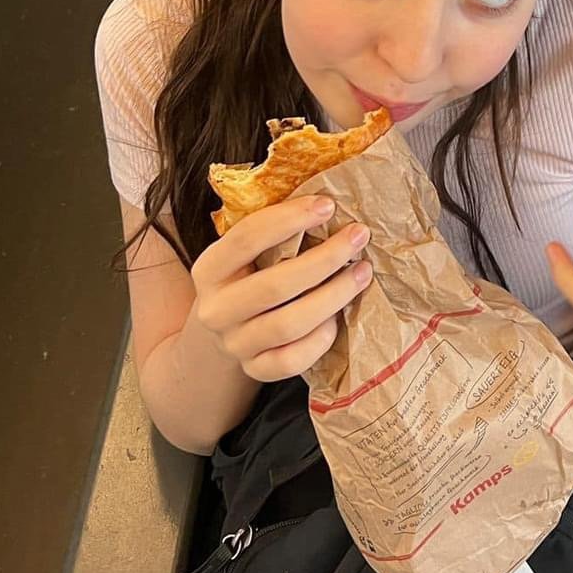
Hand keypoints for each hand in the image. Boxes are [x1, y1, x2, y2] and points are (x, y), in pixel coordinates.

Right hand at [190, 196, 371, 382]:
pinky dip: (320, 338)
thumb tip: (328, 203)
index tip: (328, 205)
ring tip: (362, 272)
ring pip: (288, 325)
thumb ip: (276, 232)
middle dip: (324, 259)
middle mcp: (215, 310)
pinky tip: (339, 317)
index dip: (289, 219)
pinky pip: (293, 360)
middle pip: (274, 286)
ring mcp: (234, 344)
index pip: (246, 238)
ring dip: (333, 296)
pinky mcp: (255, 369)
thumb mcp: (247, 253)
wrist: (224, 331)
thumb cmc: (250, 275)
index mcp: (209, 268)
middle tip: (358, 237)